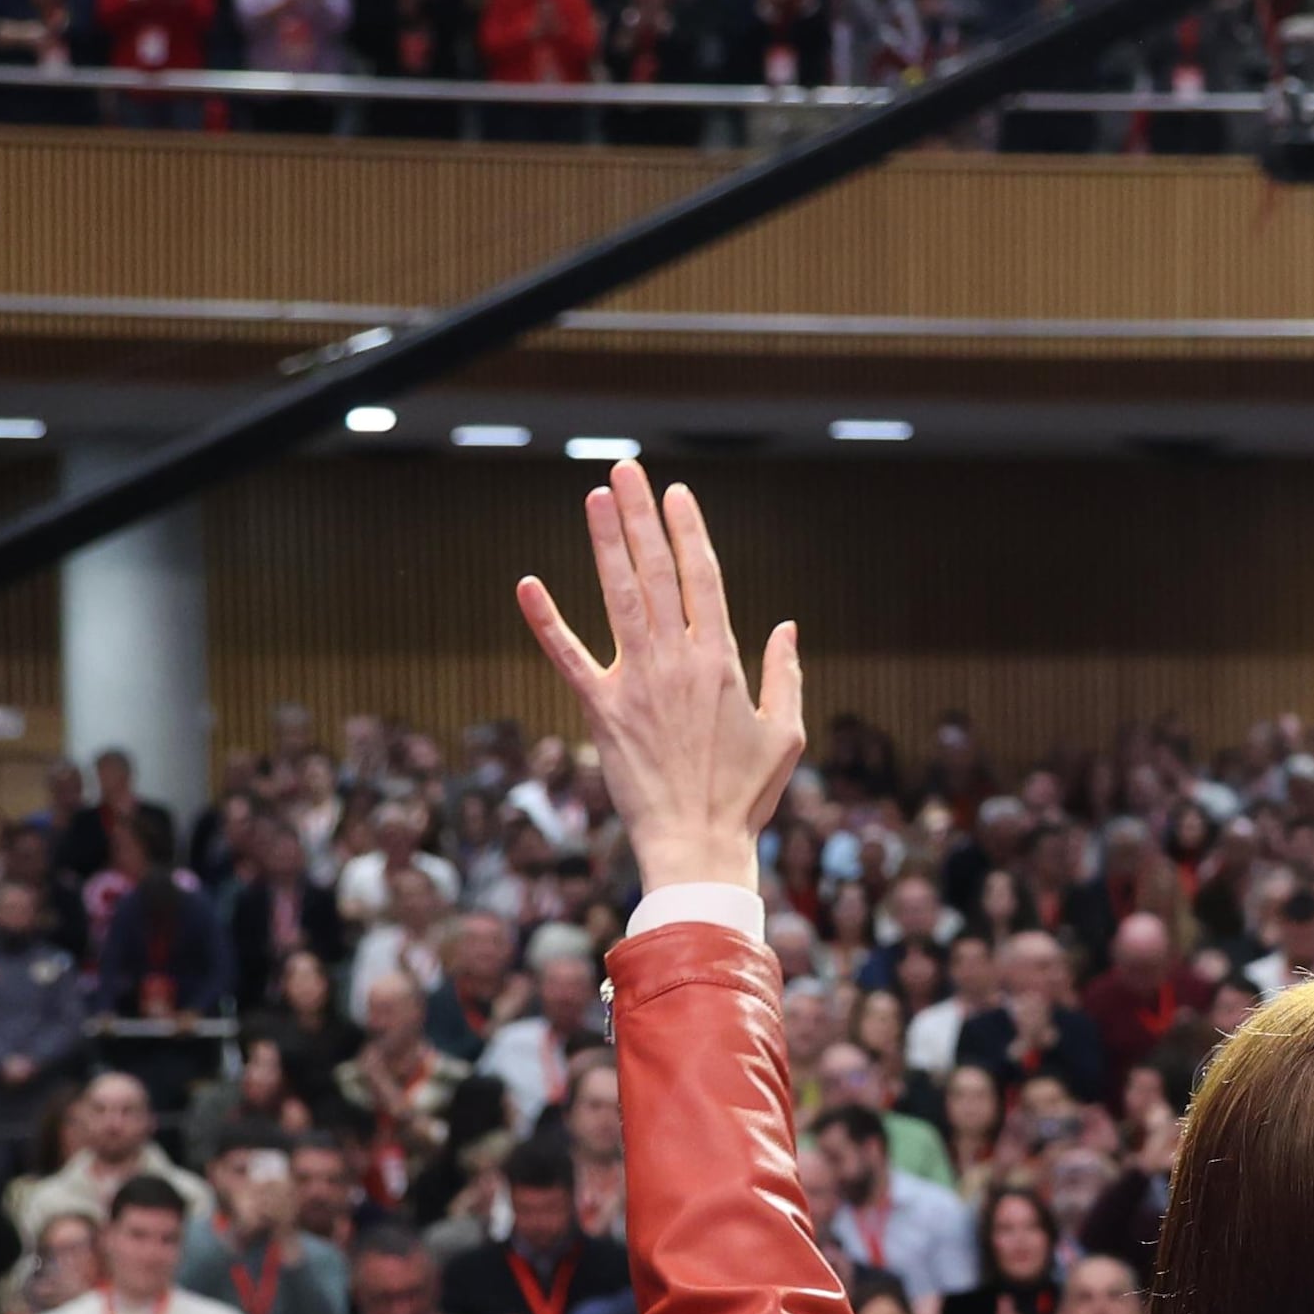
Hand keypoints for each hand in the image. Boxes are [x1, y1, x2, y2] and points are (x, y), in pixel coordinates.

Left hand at [519, 470, 809, 890]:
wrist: (697, 843)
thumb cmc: (745, 795)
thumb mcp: (786, 733)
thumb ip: (786, 675)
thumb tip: (786, 627)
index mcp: (721, 661)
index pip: (702, 579)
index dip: (688, 532)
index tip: (676, 494)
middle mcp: (676, 662)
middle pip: (656, 572)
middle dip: (641, 516)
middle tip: (626, 469)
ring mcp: (635, 683)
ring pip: (618, 598)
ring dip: (605, 544)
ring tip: (594, 497)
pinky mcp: (601, 711)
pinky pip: (568, 658)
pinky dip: (546, 622)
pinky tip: (527, 585)